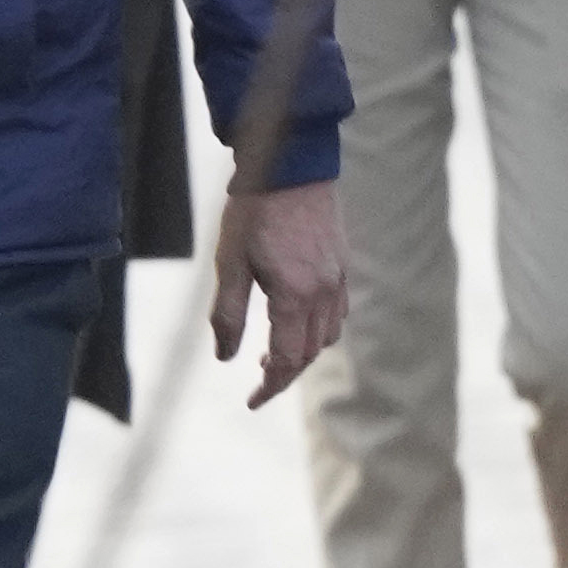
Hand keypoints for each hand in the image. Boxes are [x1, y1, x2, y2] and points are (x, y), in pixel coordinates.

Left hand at [209, 174, 346, 405]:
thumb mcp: (229, 264)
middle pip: (310, 353)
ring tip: (274, 353)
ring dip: (304, 352)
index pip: (288, 360)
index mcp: (294, 297)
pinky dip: (319, 329)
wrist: (291, 166)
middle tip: (259, 380)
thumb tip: (225, 357)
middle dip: (285, 374)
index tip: (252, 401)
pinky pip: (337, 312)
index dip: (270, 386)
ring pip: (328, 335)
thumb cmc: (252, 213)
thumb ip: (228, 314)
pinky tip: (296, 321)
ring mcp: (337, 279)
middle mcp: (323, 293)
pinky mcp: (342, 265)